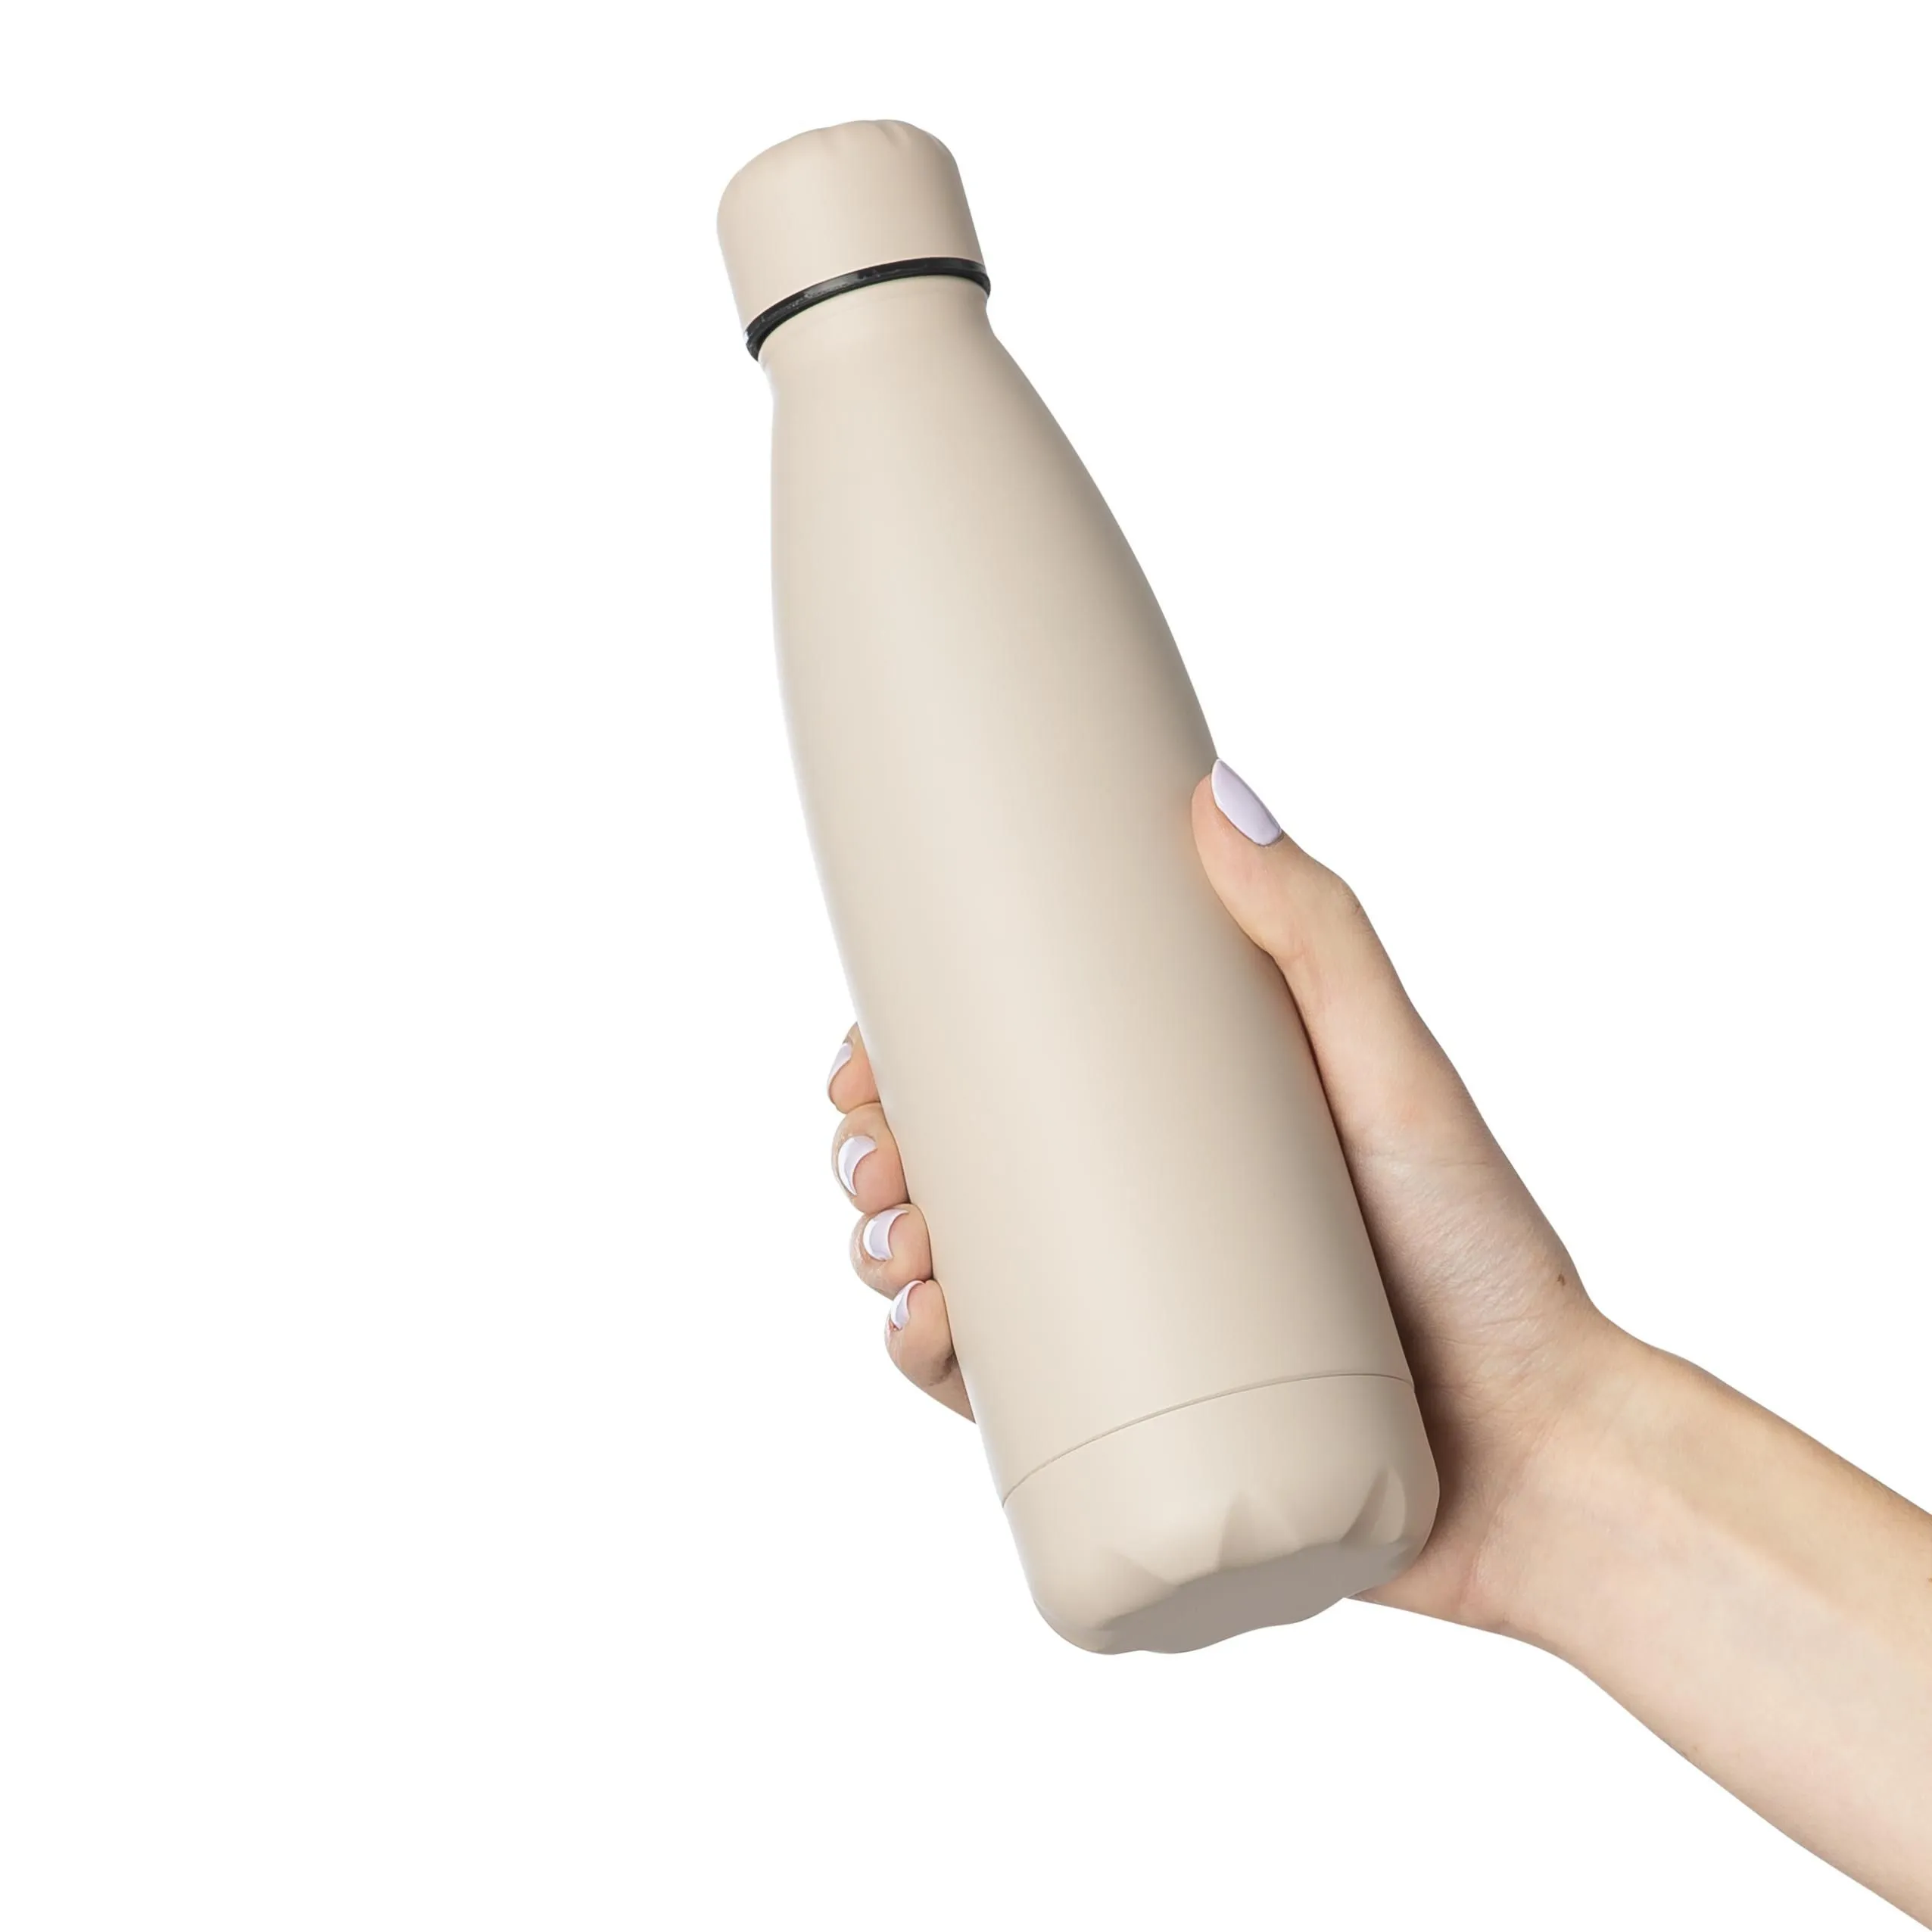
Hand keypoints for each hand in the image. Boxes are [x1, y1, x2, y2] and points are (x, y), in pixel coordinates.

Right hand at [825, 760, 1635, 1630]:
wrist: (1549, 1460)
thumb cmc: (1489, 1259)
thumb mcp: (1397, 1077)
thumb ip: (1318, 935)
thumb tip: (1213, 790)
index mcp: (1186, 1120)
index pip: (1017, 1066)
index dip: (913, 1057)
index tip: (866, 1058)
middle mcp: (1149, 1213)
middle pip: (968, 1170)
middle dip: (883, 1162)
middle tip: (879, 1171)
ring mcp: (1141, 1321)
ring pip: (968, 1278)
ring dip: (889, 1259)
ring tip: (900, 1257)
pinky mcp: (1143, 1428)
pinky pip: (1008, 1397)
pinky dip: (937, 1369)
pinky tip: (925, 1344)